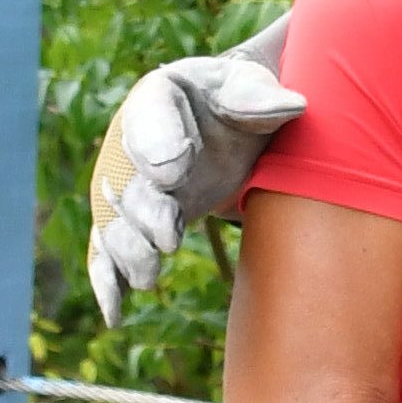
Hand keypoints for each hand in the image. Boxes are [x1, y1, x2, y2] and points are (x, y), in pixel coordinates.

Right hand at [85, 42, 305, 326]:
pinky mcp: (132, 223)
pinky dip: (110, 281)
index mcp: (158, 96)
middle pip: (127, 179)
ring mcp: (128, 186)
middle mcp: (130, 142)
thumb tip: (293, 105)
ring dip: (128, 251)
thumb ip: (259, 97)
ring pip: (114, 222)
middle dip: (144, 211)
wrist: (231, 127)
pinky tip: (115, 314)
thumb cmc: (242, 101)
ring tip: (149, 276)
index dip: (155, 143)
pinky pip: (108, 252)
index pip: (147, 115)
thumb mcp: (251, 88)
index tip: (172, 171)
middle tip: (168, 235)